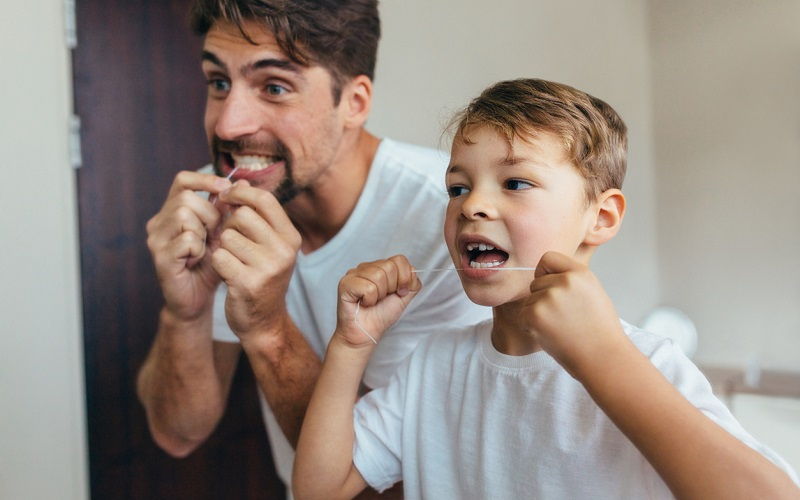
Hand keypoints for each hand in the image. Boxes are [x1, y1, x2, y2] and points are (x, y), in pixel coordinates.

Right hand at [146, 171, 231, 321]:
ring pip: (184, 215)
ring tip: (205, 248)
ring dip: (204, 231)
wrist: (198, 299)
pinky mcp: (160, 257)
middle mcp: (159, 222)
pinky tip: (198, 260)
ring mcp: (156, 239)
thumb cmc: (210, 265)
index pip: (182, 180)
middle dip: (209, 214)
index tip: (225, 188)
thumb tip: (243, 182)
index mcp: (172, 212)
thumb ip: (228, 209)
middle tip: (215, 234)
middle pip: (186, 198)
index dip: (204, 180)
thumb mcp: (222, 233)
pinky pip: (186, 239)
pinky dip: (198, 249)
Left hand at [210, 181, 301, 341]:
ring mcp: (268, 268)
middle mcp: (284, 250)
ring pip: (227, 236)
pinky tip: (227, 274)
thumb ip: (255, 215)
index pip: (264, 199)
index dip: (241, 193)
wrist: (264, 322)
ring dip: (222, 246)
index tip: (226, 197)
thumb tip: (238, 181)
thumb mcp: (268, 244)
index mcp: (291, 237)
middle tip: (230, 241)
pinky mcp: (248, 283)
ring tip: (232, 260)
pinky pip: (219, 257)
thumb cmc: (261, 277)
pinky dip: (217, 263)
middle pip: (242, 215)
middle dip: (229, 225)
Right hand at [335, 256, 421, 346]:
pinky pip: (368, 287)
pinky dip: (370, 300)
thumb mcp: (404, 297)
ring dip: (379, 295)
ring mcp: (354, 274)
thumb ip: (412, 282)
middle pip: (389, 267)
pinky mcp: (345, 283)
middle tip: (381, 299)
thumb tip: (412, 270)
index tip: (399, 292)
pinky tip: (363, 303)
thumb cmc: (381, 315)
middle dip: (391, 288)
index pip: (399, 259)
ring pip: (378, 276)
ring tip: (371, 301)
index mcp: (380, 267)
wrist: (366, 334)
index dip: (404, 278)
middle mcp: (366, 267)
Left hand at [522, 251, 625, 376]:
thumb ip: (571, 280)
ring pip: (529, 300)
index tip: (552, 287)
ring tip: (561, 327)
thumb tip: (546, 274)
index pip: (548, 258)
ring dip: (538, 313)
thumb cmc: (599, 330)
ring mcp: (549, 297)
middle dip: (543, 297)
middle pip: (536, 281)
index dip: (546, 273)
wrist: (603, 358)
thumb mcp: (593, 292)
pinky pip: (523, 315)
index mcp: (580, 273)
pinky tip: (551, 334)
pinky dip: (531, 326)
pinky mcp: (535, 315)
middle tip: (564, 317)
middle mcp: (564, 281)